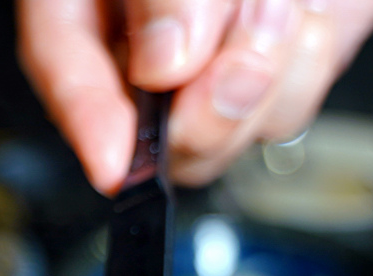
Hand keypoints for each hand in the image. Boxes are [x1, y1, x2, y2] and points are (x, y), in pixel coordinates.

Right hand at [17, 0, 372, 191]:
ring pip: (224, 134)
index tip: (113, 162)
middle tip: (245, 56)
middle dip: (205, 108)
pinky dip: (306, 62)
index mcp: (81, 4)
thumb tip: (168, 61)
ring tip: (276, 5)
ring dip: (265, 73)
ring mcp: (210, 71)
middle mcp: (141, 48)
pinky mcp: (275, 74)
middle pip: (154, 135)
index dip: (87, 122)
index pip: (65, 71)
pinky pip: (286, 108)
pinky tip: (302, 14)